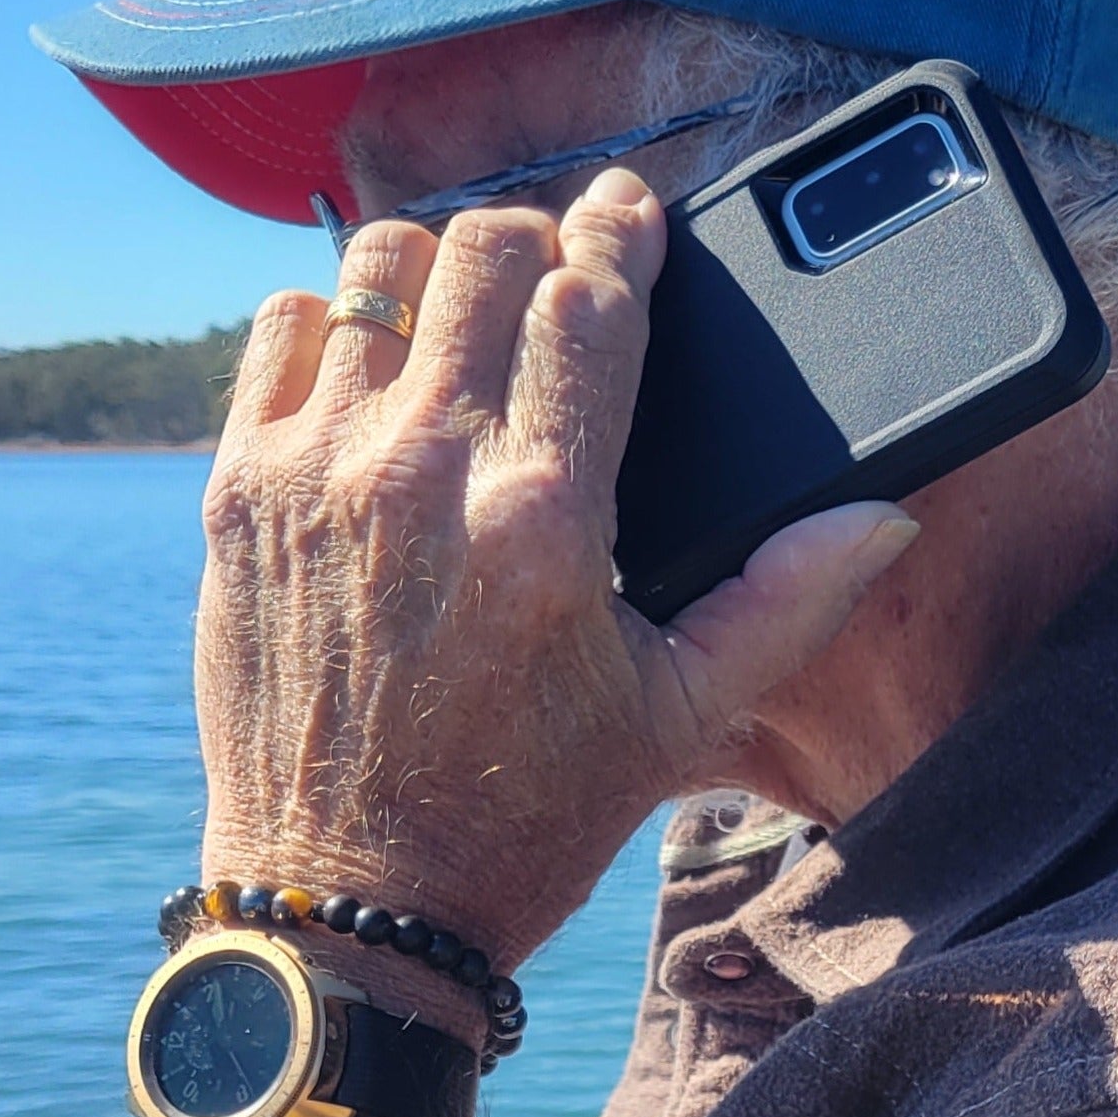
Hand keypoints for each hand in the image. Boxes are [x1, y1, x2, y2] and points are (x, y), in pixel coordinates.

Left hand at [195, 169, 917, 974]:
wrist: (350, 903)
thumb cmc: (525, 815)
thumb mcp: (681, 715)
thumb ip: (790, 601)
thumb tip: (882, 517)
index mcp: (544, 518)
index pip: (589, 299)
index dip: (622, 233)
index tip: (633, 213)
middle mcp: (421, 473)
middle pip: (484, 251)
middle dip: (537, 242)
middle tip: (557, 284)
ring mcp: (315, 474)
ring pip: (376, 266)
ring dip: (437, 271)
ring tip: (464, 324)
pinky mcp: (235, 494)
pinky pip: (277, 329)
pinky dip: (331, 319)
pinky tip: (372, 372)